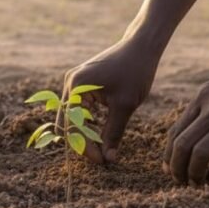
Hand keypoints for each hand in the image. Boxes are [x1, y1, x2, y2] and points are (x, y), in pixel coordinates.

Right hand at [64, 39, 159, 163]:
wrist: (142, 45)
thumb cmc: (135, 70)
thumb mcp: (125, 105)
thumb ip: (114, 133)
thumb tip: (108, 159)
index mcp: (76, 87)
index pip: (72, 126)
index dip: (84, 147)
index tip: (101, 161)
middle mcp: (70, 84)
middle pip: (67, 124)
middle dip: (82, 143)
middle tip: (101, 159)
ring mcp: (75, 84)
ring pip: (72, 119)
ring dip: (84, 135)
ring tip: (102, 150)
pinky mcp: (83, 86)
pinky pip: (79, 111)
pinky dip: (88, 125)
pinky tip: (101, 136)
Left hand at [164, 56, 208, 184]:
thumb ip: (205, 107)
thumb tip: (190, 134)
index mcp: (202, 97)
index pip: (175, 132)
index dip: (168, 156)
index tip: (170, 170)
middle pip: (182, 145)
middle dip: (176, 169)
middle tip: (180, 182)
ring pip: (200, 153)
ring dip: (193, 174)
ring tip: (196, 184)